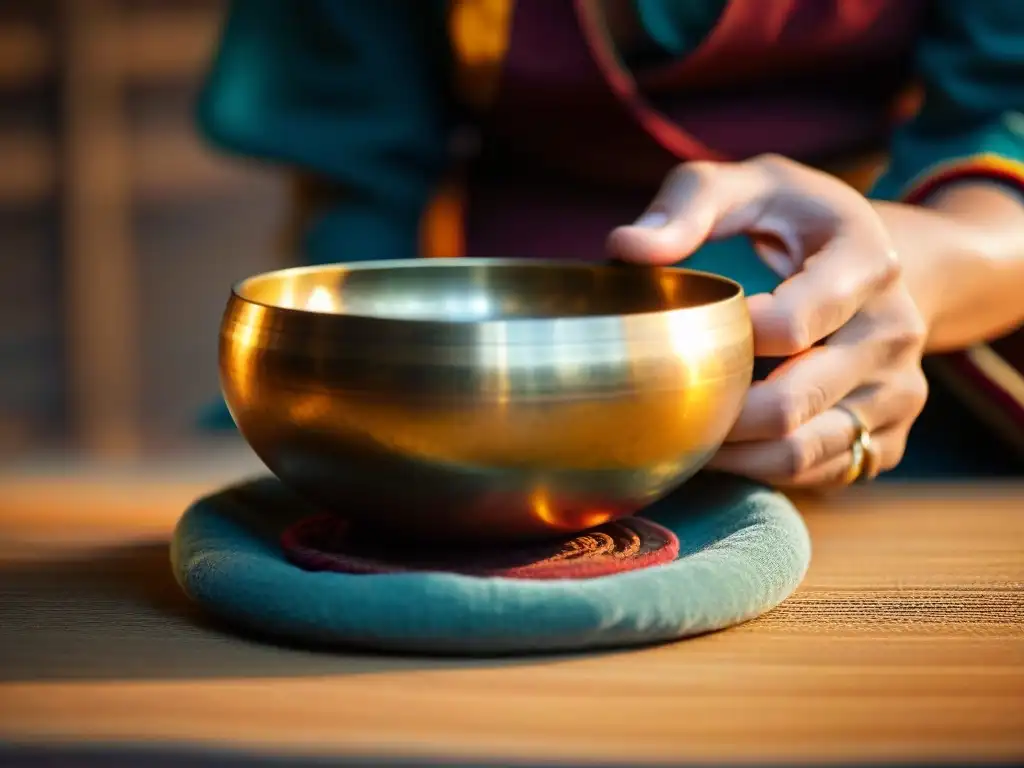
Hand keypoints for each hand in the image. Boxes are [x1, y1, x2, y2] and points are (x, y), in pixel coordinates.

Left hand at [608, 155, 929, 486]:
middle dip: (716, 416)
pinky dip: (762, 471)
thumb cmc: (797, 220)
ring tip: (687, 433)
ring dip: (732, 455)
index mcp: (868, 263)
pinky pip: (817, 475)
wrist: (879, 263)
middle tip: (663, 407)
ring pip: (802, 454)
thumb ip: (689, 205)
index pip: (790, 326)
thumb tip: (626, 247)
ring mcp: (898, 392)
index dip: (724, 342)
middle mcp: (894, 332)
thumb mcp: (750, 187)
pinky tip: (727, 445)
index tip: (685, 336)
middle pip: (791, 404)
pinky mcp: (888, 438)